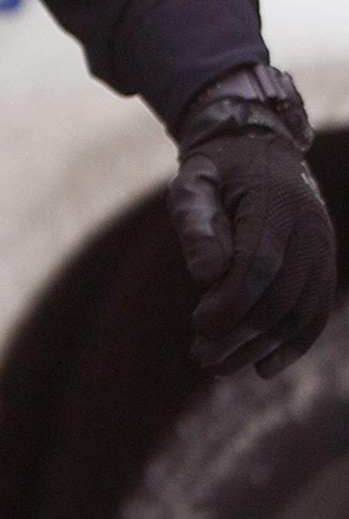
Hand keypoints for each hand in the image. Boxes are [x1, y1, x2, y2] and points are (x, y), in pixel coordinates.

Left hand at [169, 131, 334, 375]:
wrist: (262, 152)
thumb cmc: (217, 171)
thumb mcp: (193, 183)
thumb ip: (196, 224)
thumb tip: (205, 276)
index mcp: (275, 204)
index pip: (259, 263)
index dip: (231, 300)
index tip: (199, 327)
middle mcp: (309, 229)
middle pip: (280, 295)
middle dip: (240, 331)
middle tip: (201, 355)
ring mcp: (324, 250)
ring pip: (299, 311)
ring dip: (260, 345)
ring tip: (219, 365)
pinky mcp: (325, 267)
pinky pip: (314, 312)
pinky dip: (292, 344)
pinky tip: (263, 366)